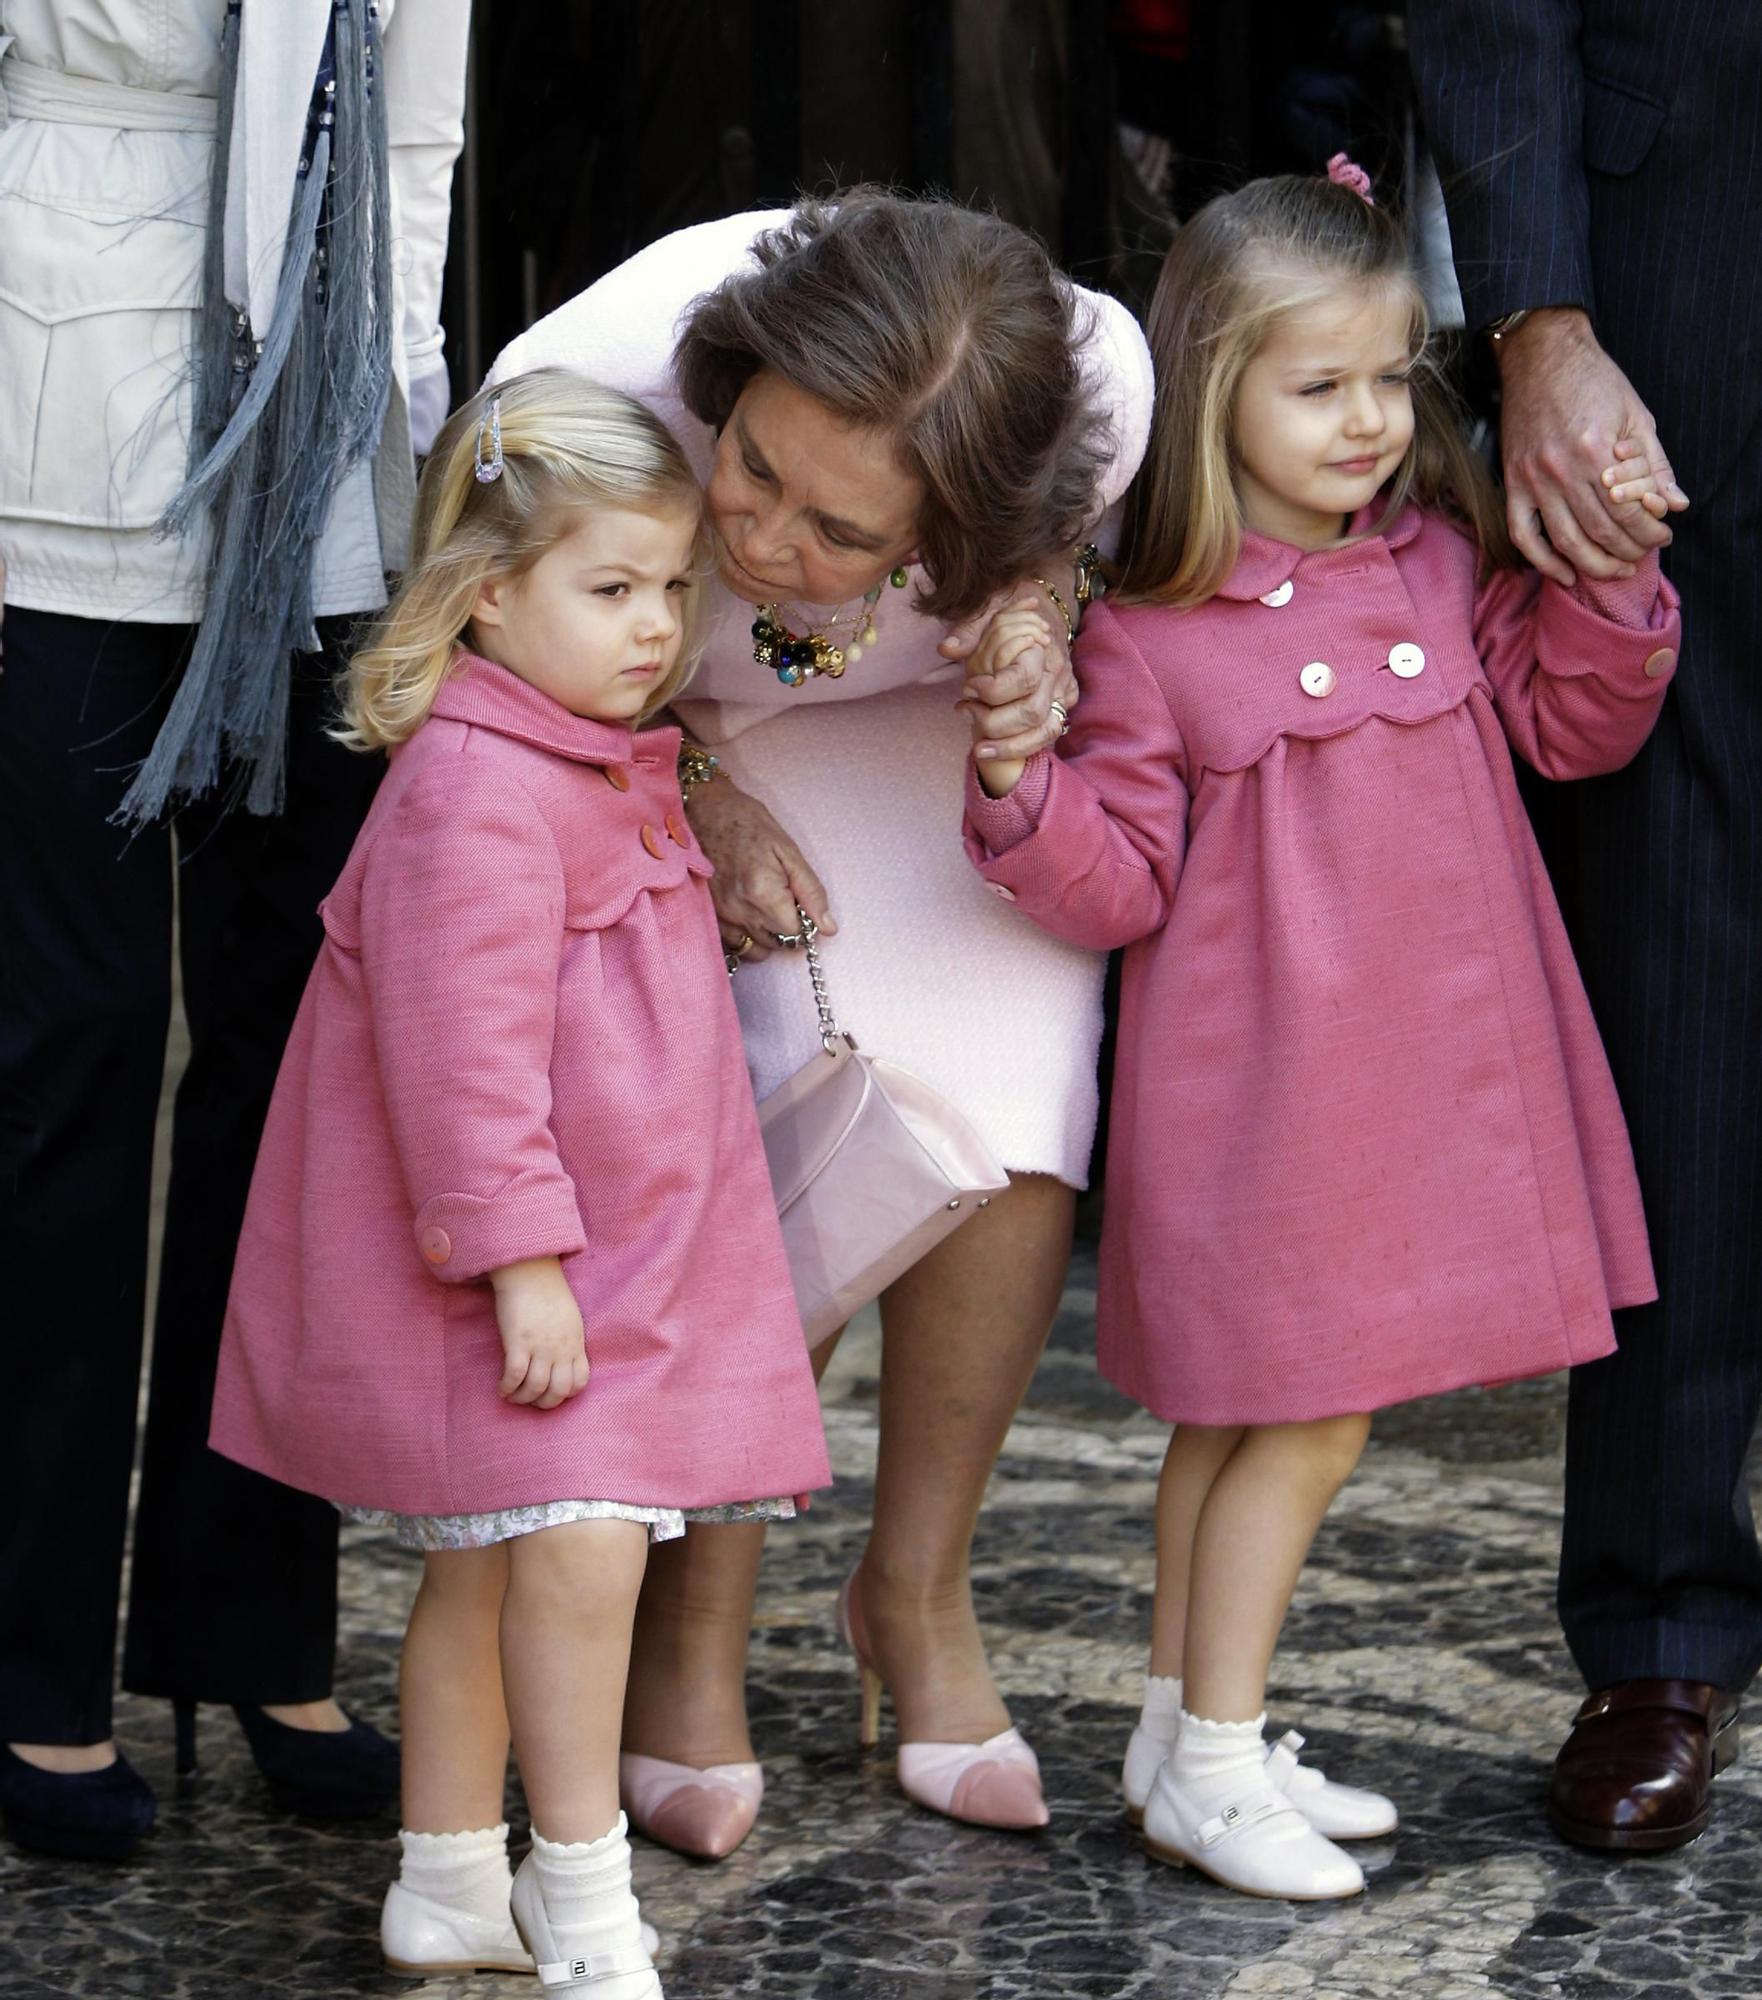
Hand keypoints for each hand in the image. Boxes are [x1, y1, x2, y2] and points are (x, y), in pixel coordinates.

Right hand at [490, 1256, 588, 1408]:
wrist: (530, 1270)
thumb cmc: (548, 1292)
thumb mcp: (569, 1319)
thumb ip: (568, 1341)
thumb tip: (561, 1361)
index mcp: (575, 1343)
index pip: (580, 1382)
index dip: (565, 1395)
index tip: (550, 1393)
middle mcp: (561, 1348)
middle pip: (558, 1391)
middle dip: (543, 1403)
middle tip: (530, 1401)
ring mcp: (541, 1346)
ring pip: (535, 1388)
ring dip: (522, 1399)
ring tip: (512, 1396)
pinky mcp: (519, 1342)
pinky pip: (515, 1376)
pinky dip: (507, 1388)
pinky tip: (502, 1388)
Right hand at [685, 774, 834, 962]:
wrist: (705, 810)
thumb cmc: (748, 823)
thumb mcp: (788, 851)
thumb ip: (810, 892)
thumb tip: (828, 928)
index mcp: (764, 894)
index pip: (795, 934)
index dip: (803, 922)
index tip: (799, 903)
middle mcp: (740, 911)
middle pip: (777, 944)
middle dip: (786, 928)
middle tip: (783, 899)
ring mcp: (721, 917)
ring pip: (756, 949)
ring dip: (767, 934)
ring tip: (765, 906)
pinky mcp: (709, 917)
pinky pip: (735, 944)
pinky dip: (747, 934)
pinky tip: (748, 910)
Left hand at [945, 585, 1076, 762]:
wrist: (1044, 613)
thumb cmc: (1011, 613)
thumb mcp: (988, 610)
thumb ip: (969, 630)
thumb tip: (948, 649)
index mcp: (1043, 649)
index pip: (1024, 679)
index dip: (993, 690)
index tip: (968, 687)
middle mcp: (1058, 676)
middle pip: (1032, 712)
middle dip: (994, 721)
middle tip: (966, 710)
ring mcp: (1064, 696)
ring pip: (1044, 732)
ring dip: (1008, 745)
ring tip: (977, 747)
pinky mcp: (1062, 710)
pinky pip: (1044, 738)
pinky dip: (1018, 748)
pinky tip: (992, 749)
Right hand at [1496, 308, 1688, 586]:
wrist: (1541, 356)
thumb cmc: (1592, 380)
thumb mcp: (1636, 414)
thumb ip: (1656, 463)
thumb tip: (1675, 504)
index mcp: (1597, 450)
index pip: (1629, 510)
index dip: (1651, 531)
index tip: (1663, 536)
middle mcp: (1563, 470)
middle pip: (1601, 531)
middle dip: (1630, 549)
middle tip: (1644, 554)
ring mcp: (1534, 480)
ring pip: (1566, 541)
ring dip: (1594, 564)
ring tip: (1615, 569)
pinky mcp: (1514, 483)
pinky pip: (1524, 534)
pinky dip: (1543, 561)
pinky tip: (1565, 573)